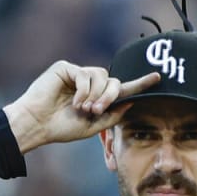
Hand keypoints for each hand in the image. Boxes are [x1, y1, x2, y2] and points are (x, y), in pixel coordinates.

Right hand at [3, 61, 159, 151]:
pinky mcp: (67, 68)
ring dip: (96, 95)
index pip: (122, 88)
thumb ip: (113, 114)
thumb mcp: (94, 125)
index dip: (139, 83)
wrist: (38, 124)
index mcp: (97, 97)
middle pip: (114, 82)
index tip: (158, 78)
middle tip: (96, 111)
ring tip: (83, 108)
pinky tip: (74, 102)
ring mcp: (78, 73)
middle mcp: (90, 83)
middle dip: (109, 97)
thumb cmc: (62, 127)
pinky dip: (83, 90)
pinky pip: (86, 75)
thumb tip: (131, 101)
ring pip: (102, 76)